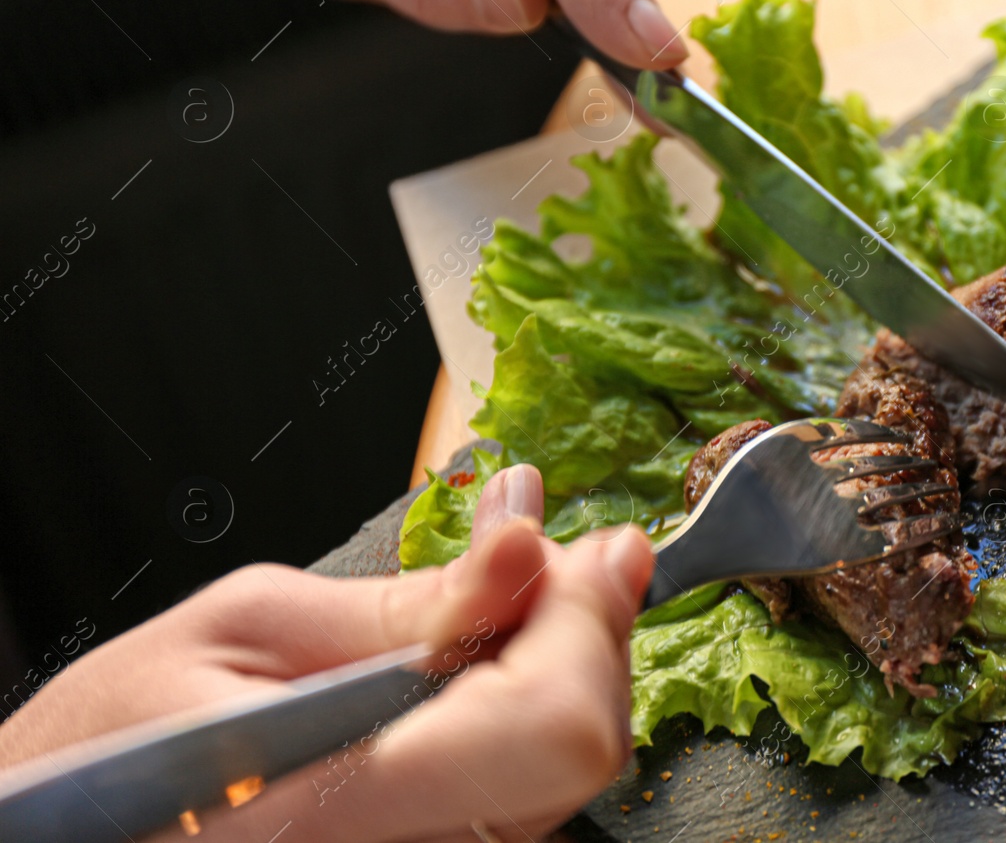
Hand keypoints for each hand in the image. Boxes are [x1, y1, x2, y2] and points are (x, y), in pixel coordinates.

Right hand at [0, 464, 655, 841]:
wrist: (64, 833)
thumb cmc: (116, 741)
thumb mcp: (250, 627)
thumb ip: (410, 600)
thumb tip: (530, 541)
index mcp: (334, 805)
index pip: (551, 726)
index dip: (588, 623)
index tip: (594, 549)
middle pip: (579, 750)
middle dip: (582, 634)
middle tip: (544, 561)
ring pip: (566, 775)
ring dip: (560, 671)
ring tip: (499, 609)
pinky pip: (527, 798)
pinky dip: (531, 716)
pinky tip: (484, 670)